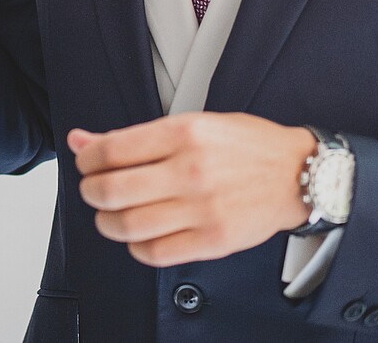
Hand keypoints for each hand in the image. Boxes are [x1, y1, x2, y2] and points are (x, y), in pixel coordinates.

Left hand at [68, 112, 317, 266]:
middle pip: (112, 190)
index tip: (86, 163)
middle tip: (94, 190)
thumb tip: (81, 141)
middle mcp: (191, 170)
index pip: (111, 151)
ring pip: (128, 225)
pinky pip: (156, 253)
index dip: (86, 160)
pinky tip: (138, 235)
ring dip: (106, 222)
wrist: (297, 174)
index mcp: (184, 133)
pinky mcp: (214, 240)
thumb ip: (133, 137)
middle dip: (90, 192)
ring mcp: (203, 208)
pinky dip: (135, 247)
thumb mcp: (190, 124)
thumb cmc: (245, 145)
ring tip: (110, 215)